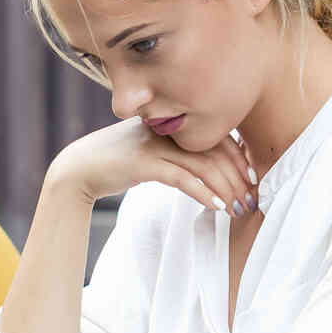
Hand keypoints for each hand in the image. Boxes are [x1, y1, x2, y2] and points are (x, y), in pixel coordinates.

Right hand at [45, 117, 257, 215]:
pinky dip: (202, 193)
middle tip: (251, 200)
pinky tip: (215, 207)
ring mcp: (155, 144)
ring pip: (202, 165)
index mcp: (172, 123)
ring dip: (226, 189)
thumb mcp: (151, 151)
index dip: (239, 156)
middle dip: (238, 177)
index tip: (253, 177)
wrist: (78, 168)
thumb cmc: (116, 163)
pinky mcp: (143, 163)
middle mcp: (166, 129)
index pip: (216, 135)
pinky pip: (181, 178)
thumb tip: (207, 169)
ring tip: (238, 209)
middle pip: (215, 150)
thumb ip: (176, 153)